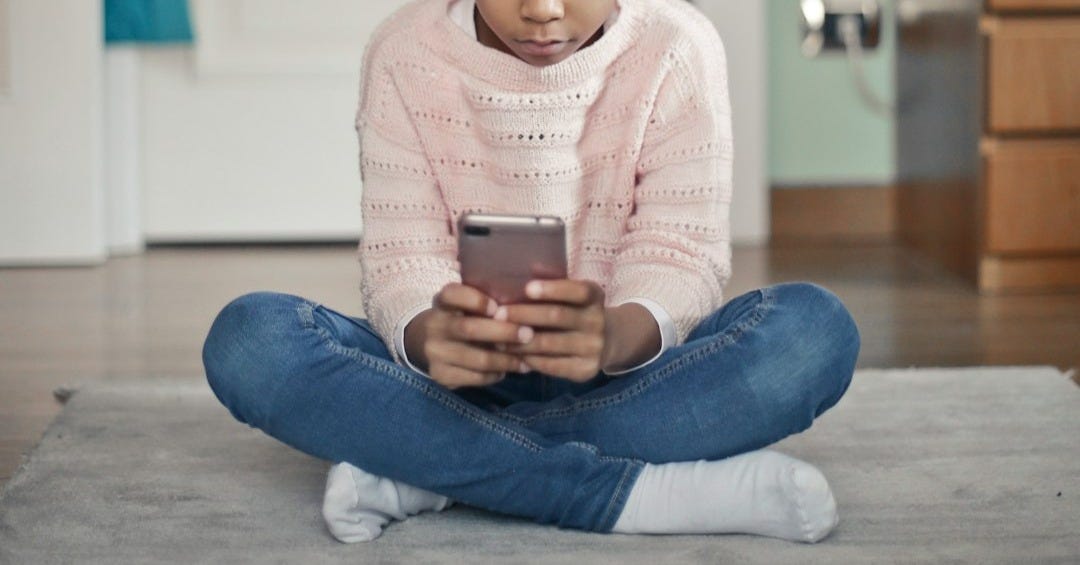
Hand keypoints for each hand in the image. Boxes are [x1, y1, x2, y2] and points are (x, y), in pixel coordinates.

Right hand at [405, 284, 532, 389]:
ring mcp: (435, 352)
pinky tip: (508, 370)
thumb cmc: (460, 319)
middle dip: (503, 332)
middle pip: (469, 329)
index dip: (475, 301)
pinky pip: (476, 377)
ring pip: (478, 359)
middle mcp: (434, 326)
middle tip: (529, 335)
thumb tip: (523, 312)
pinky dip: (496, 375)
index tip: (497, 308)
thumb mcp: (465, 305)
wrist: (426, 344)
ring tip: (527, 361)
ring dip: (507, 360)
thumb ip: (487, 305)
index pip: (452, 294)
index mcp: (442, 302)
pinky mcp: (440, 375)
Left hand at [499, 280, 608, 382]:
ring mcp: (594, 347)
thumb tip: (529, 268)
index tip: (527, 288)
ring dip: (519, 340)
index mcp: (595, 296)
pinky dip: (528, 358)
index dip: (553, 289)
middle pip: (557, 316)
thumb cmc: (574, 312)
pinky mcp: (585, 370)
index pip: (577, 291)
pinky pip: (551, 364)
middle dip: (524, 314)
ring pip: (549, 343)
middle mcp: (597, 321)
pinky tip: (512, 354)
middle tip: (498, 314)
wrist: (604, 343)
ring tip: (498, 337)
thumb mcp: (570, 295)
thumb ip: (553, 285)